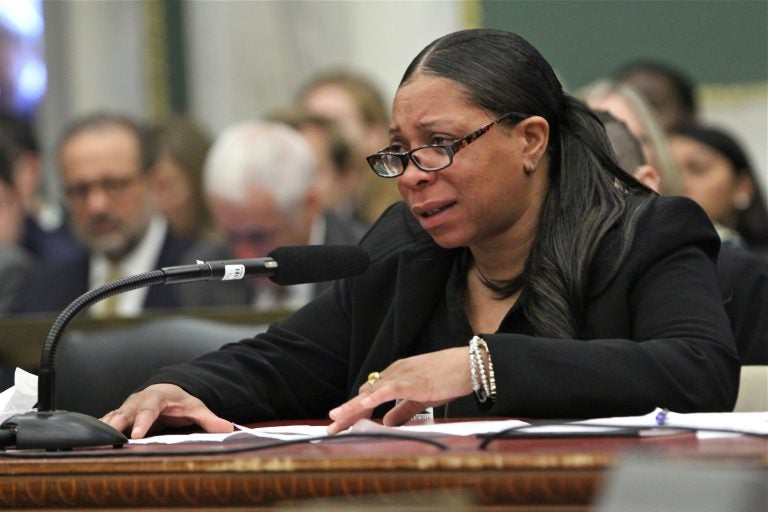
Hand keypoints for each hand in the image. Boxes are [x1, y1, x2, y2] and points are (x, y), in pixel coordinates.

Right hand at [100, 383, 233, 438]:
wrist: (167, 390)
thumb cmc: (180, 401)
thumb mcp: (197, 408)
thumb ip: (210, 419)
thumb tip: (229, 428)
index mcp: (157, 397)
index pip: (149, 408)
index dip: (143, 422)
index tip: (137, 435)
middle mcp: (138, 401)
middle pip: (124, 412)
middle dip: (115, 425)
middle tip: (107, 439)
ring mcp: (127, 408)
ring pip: (111, 417)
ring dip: (101, 429)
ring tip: (90, 444)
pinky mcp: (119, 415)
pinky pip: (106, 422)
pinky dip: (97, 431)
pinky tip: (87, 444)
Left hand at [327, 347, 471, 433]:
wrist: (469, 365)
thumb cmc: (448, 379)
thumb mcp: (422, 397)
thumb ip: (403, 410)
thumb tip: (387, 423)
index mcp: (397, 376)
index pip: (370, 394)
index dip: (354, 410)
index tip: (341, 424)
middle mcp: (395, 373)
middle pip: (365, 394)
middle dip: (348, 411)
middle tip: (331, 427)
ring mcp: (403, 375)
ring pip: (372, 392)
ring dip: (354, 407)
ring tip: (337, 420)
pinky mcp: (414, 380)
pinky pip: (390, 389)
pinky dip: (376, 397)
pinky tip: (363, 405)